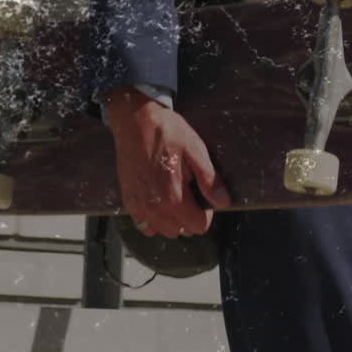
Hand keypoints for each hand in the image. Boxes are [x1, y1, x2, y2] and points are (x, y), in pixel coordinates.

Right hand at [105, 87, 230, 237]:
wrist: (135, 120)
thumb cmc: (166, 132)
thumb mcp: (196, 151)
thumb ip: (209, 181)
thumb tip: (223, 202)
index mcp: (173, 197)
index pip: (198, 226)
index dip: (206, 214)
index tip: (203, 198)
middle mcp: (154, 207)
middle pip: (181, 230)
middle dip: (190, 216)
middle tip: (189, 192)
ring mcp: (139, 206)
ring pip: (163, 229)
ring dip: (172, 219)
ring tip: (173, 195)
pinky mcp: (129, 200)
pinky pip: (144, 224)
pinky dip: (153, 218)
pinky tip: (158, 201)